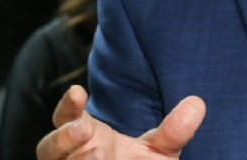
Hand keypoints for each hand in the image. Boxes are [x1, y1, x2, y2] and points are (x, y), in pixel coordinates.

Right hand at [37, 86, 205, 159]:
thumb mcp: (159, 152)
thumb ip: (173, 132)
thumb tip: (197, 103)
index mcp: (84, 137)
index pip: (65, 117)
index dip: (67, 105)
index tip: (79, 92)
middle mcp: (69, 157)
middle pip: (48, 147)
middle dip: (64, 138)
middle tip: (87, 132)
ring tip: (99, 154)